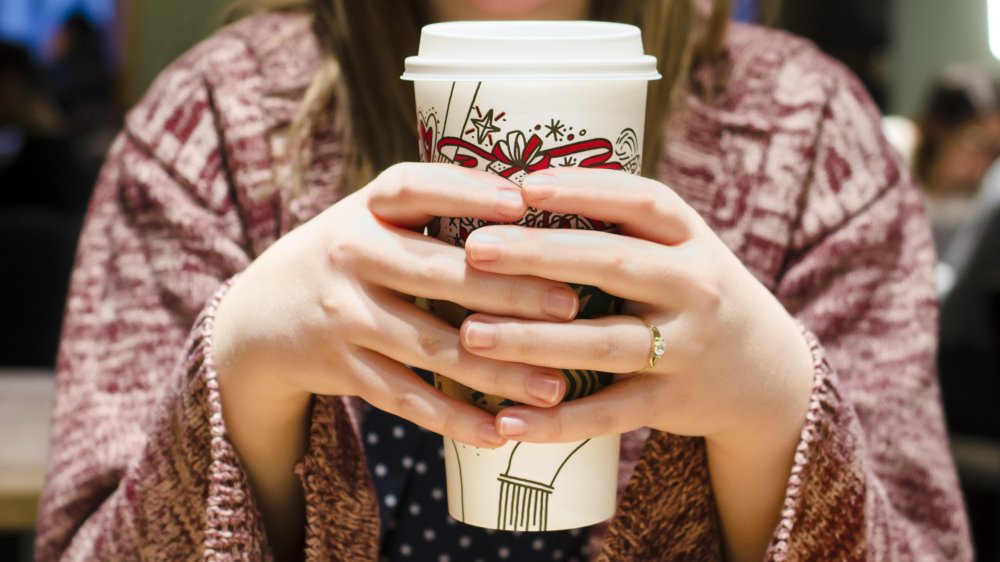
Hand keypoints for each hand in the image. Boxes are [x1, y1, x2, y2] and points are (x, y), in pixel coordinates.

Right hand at [214, 163, 581, 448]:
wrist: (260, 316)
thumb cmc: (349, 255)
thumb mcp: (371, 215)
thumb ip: (434, 205)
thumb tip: (536, 199)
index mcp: (364, 207)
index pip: (412, 187)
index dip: (465, 192)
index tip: (522, 202)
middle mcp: (348, 256)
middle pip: (436, 273)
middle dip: (507, 291)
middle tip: (571, 305)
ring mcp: (342, 316)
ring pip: (429, 347)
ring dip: (496, 371)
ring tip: (555, 386)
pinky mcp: (341, 369)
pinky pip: (405, 398)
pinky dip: (453, 420)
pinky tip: (500, 434)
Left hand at [457, 167, 814, 447]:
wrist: (767, 373)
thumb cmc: (694, 294)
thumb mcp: (679, 249)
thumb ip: (620, 226)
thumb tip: (518, 191)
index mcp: (690, 239)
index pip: (641, 201)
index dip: (584, 189)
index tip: (524, 184)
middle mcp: (694, 287)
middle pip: (613, 265)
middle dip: (540, 255)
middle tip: (475, 249)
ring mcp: (686, 349)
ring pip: (603, 344)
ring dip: (533, 341)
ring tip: (471, 335)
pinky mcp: (673, 403)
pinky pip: (610, 414)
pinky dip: (558, 420)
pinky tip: (506, 421)